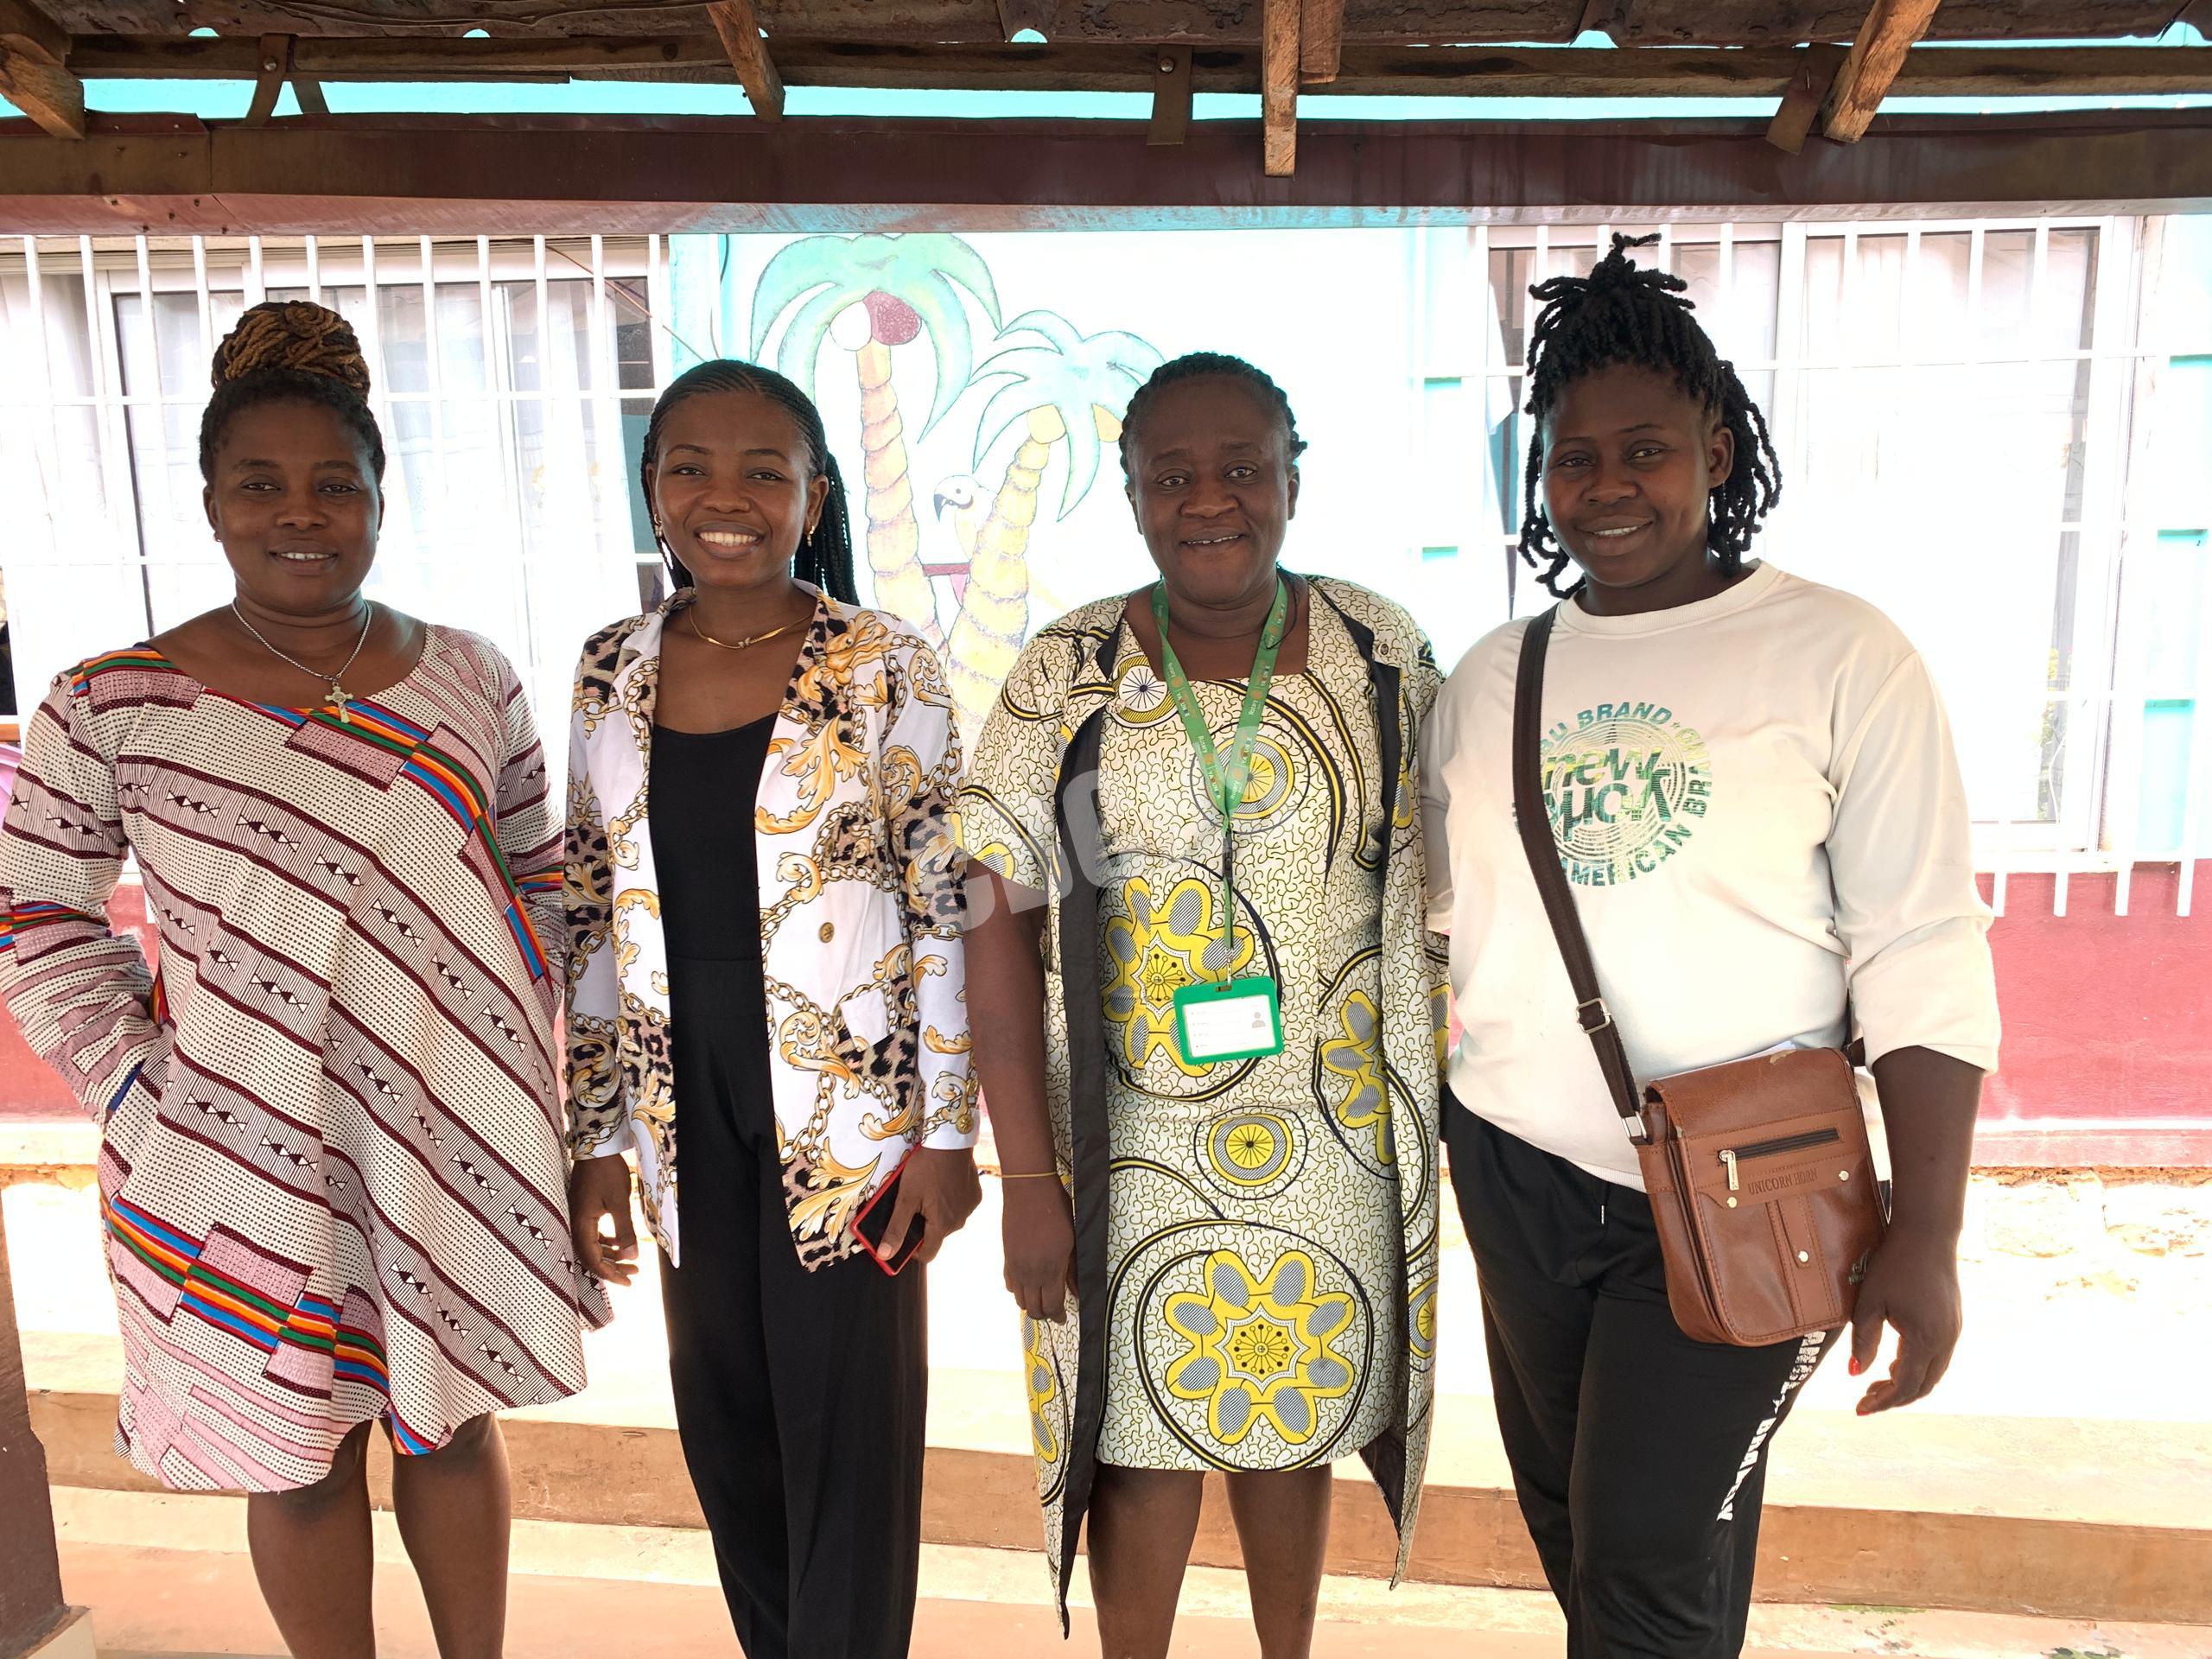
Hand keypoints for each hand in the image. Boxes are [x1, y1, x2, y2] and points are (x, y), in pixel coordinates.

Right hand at [568, 1153, 638, 1287]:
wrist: (595, 1147)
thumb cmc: (607, 1172)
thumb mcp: (620, 1202)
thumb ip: (625, 1230)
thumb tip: (632, 1257)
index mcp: (581, 1225)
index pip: (593, 1260)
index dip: (610, 1274)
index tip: (628, 1282)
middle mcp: (575, 1224)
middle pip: (591, 1256)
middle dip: (613, 1268)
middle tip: (634, 1274)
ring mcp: (578, 1217)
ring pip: (592, 1246)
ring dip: (611, 1256)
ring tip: (631, 1261)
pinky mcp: (583, 1210)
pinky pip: (592, 1235)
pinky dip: (606, 1242)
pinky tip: (619, 1243)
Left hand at [879, 1146, 982, 1267]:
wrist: (950, 1141)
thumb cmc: (925, 1168)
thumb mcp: (905, 1197)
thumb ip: (896, 1228)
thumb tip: (885, 1255)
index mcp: (942, 1225)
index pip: (927, 1254)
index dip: (912, 1250)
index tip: (902, 1235)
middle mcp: (959, 1221)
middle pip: (937, 1235)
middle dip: (923, 1225)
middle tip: (912, 1203)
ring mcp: (969, 1208)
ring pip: (948, 1220)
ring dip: (937, 1213)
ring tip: (927, 1191)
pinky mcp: (975, 1196)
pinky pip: (959, 1207)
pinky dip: (950, 1201)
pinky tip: (942, 1184)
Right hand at [1002, 1177, 1077, 1323]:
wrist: (1029, 1190)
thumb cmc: (1057, 1210)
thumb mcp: (1073, 1240)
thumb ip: (1073, 1269)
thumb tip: (1077, 1291)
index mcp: (1050, 1269)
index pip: (1052, 1306)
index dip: (1058, 1316)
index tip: (1064, 1317)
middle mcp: (1030, 1273)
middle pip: (1033, 1309)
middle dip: (1045, 1314)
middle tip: (1055, 1310)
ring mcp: (1016, 1266)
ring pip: (1019, 1299)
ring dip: (1031, 1304)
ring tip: (1042, 1297)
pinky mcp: (1007, 1257)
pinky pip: (1010, 1284)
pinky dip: (1019, 1290)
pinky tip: (1028, 1283)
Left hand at [1848, 1221, 1962, 1414]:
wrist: (1927, 1235)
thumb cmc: (1894, 1265)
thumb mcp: (1870, 1302)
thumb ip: (1864, 1341)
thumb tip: (1855, 1374)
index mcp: (1925, 1339)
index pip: (1904, 1385)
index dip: (1882, 1402)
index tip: (1859, 1410)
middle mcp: (1946, 1341)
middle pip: (1923, 1386)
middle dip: (1894, 1397)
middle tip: (1866, 1400)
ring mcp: (1954, 1332)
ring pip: (1933, 1374)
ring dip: (1906, 1383)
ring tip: (1877, 1385)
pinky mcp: (1953, 1323)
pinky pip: (1937, 1357)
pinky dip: (1917, 1367)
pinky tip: (1896, 1362)